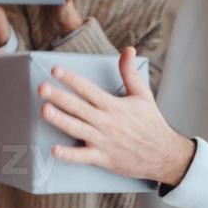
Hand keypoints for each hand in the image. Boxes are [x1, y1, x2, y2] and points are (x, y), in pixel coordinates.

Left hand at [39, 47, 194, 186]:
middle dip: (59, 97)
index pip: (88, 89)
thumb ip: (130, 72)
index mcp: (114, 106)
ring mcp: (104, 141)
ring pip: (77, 129)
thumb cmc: (152, 123)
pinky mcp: (103, 158)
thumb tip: (128, 49)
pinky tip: (54, 150)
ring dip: (60, 120)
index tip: (55, 70)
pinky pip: (83, 157)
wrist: (165, 155)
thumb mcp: (143, 95)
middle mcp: (106, 122)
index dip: (71, 79)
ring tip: (44, 111)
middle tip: (42, 88)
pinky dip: (69, 155)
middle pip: (78, 107)